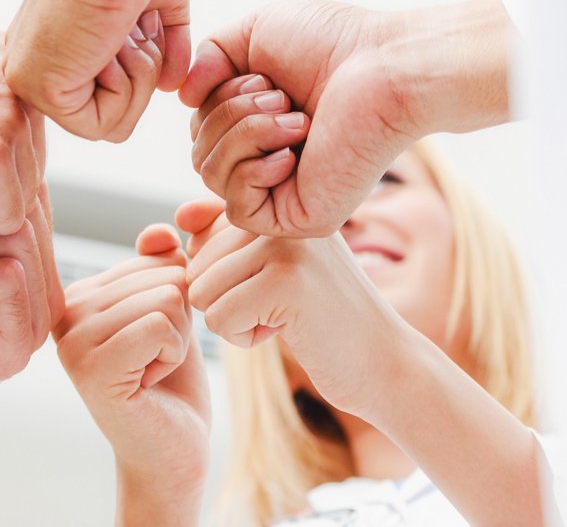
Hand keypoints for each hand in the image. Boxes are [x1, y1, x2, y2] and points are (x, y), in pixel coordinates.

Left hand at [5, 0, 197, 142]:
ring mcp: (33, 76)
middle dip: (146, 70)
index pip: (114, 92)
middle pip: (115, 114)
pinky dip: (128, 87)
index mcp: (60, 39)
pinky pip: (104, 126)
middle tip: (134, 21)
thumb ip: (165, 43)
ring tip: (125, 27)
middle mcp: (39, 60)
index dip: (149, 61)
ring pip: (113, 125)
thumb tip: (171, 85)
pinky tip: (113, 41)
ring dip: (141, 76)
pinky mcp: (38, 87)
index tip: (141, 14)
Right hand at [54, 225, 209, 515]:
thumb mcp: (170, 310)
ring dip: (178, 340)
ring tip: (151, 370)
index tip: (150, 342)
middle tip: (154, 361)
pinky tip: (150, 382)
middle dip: (180, 319)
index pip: (155, 257)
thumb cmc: (172, 383)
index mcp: (79, 294)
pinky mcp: (92, 369)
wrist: (172, 452)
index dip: (176, 300)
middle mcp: (66, 312)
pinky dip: (174, 354)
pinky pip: (162, 327)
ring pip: (166, 298)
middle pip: (162, 275)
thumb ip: (161, 265)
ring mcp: (73, 341)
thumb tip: (160, 233)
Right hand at [180, 0, 512, 236]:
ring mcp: (281, 192)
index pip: (200, 128)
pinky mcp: (297, 218)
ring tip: (294, 116)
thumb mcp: (251, 34)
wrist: (386, 67)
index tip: (261, 75)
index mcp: (259, 123)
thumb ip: (207, 58)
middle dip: (229, 114)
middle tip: (280, 95)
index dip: (215, 99)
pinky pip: (237, 206)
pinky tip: (293, 149)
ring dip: (245, 133)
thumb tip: (183, 97)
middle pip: (199, 151)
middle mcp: (268, 160)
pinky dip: (253, 169)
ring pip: (211, 175)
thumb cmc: (333, 43)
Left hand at [181, 198, 409, 418]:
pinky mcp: (285, 283)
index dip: (224, 274)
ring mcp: (284, 244)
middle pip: (195, 265)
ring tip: (284, 315)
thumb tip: (179, 217)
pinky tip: (286, 331)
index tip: (271, 282)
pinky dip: (244, 338)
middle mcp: (280, 214)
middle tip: (283, 305)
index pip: (201, 231)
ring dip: (234, 319)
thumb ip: (224, 236)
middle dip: (227, 299)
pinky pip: (218, 318)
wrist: (386, 363)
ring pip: (201, 291)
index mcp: (277, 203)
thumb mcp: (272, 265)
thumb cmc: (321, 316)